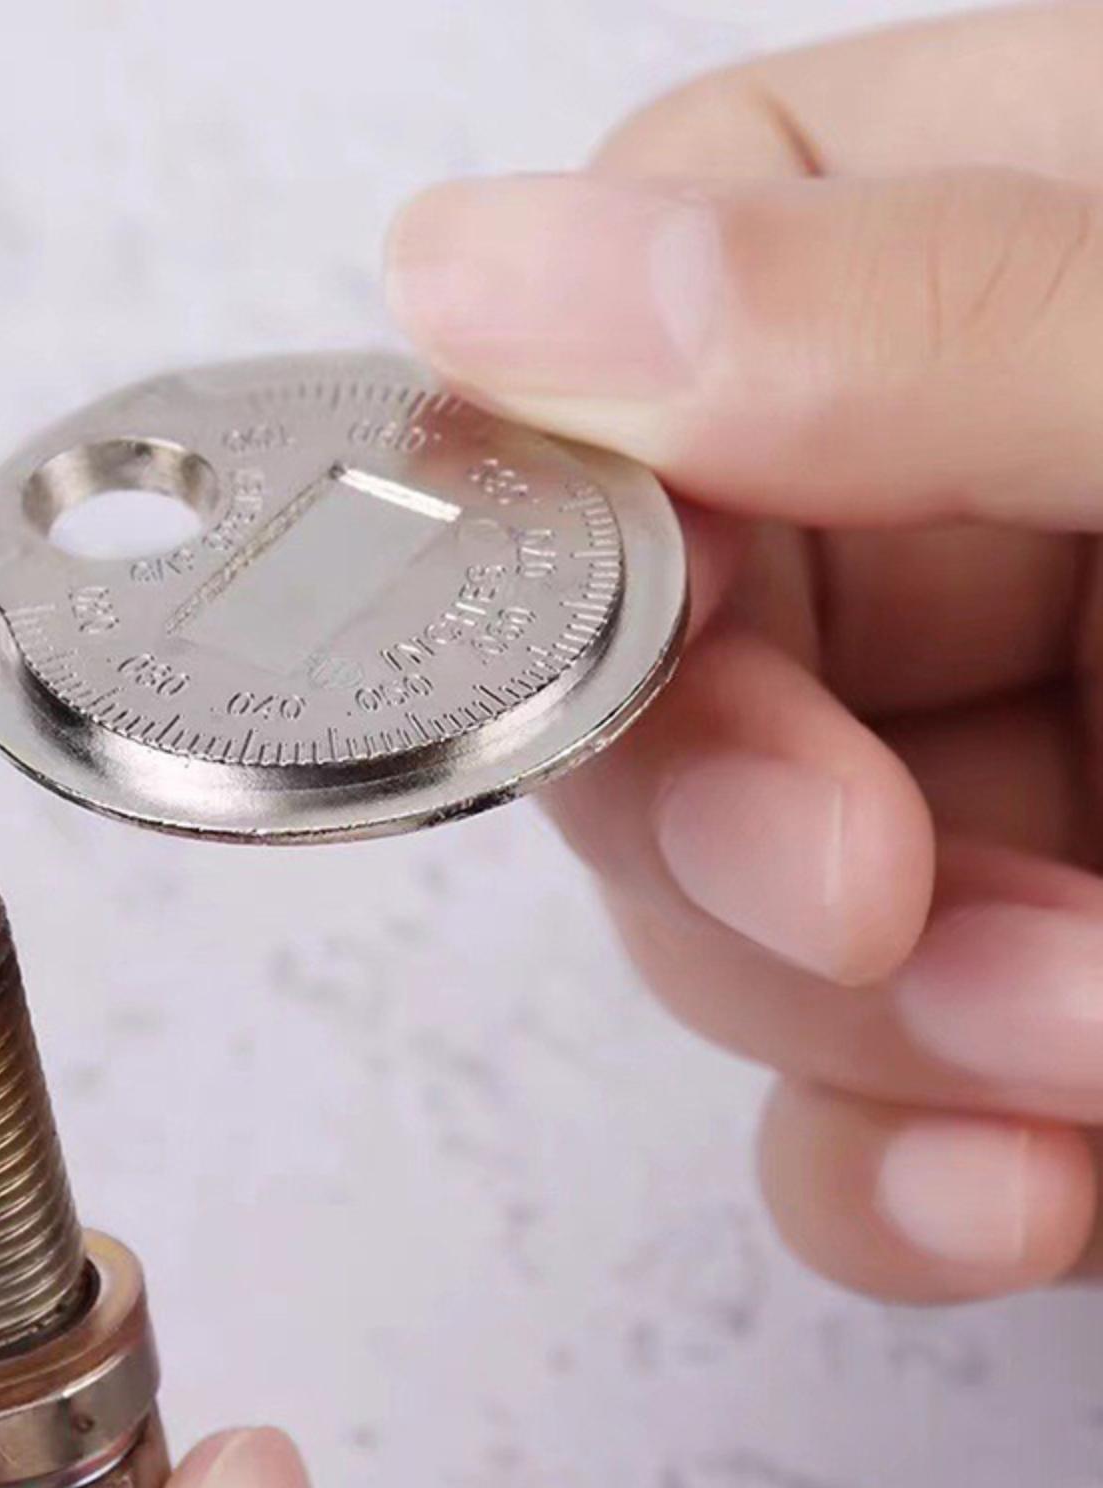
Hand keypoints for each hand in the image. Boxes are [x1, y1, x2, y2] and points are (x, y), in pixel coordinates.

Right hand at [386, 3, 1102, 1304]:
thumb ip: (925, 305)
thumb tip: (484, 268)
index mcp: (1002, 254)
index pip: (620, 318)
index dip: (542, 498)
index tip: (579, 659)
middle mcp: (952, 499)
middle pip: (622, 659)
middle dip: (720, 825)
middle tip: (865, 894)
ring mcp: (967, 746)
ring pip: (711, 901)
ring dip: (848, 1021)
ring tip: (1063, 1056)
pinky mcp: (1002, 957)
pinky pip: (835, 1075)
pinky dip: (885, 1161)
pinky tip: (1002, 1191)